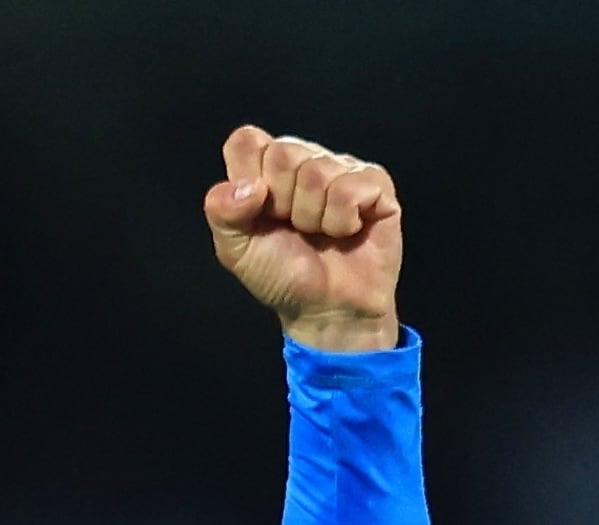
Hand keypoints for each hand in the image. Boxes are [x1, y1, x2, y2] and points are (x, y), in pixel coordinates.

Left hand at [205, 126, 400, 351]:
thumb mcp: (236, 250)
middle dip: (282, 203)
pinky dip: (343, 221)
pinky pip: (352, 187)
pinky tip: (347, 231)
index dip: (249, 177)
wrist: (325, 309)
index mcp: (266, 169)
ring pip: (317, 171)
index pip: (247, 141)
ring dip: (313, 218)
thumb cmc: (282, 276)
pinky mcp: (376, 183)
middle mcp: (304, 161)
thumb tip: (248, 187)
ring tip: (319, 234)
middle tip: (293, 228)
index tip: (258, 212)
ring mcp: (341, 168)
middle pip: (283, 153)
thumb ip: (222, 213)